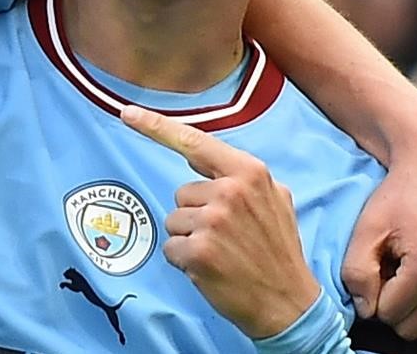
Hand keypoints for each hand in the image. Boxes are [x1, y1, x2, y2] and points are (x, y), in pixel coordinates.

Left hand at [121, 105, 320, 338]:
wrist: (291, 304)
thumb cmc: (278, 251)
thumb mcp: (275, 200)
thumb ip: (239, 176)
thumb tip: (198, 155)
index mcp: (249, 173)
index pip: (194, 142)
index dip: (156, 126)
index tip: (126, 113)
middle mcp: (229, 191)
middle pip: (182, 194)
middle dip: (197, 215)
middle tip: (228, 237)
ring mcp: (212, 221)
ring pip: (174, 222)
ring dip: (190, 239)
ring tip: (222, 254)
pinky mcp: (198, 250)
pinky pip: (171, 248)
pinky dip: (185, 261)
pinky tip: (211, 270)